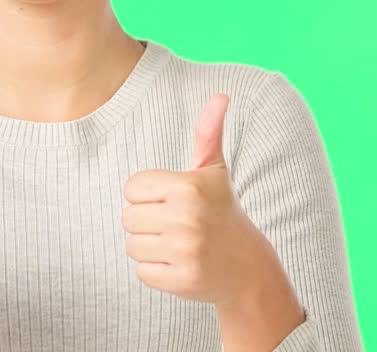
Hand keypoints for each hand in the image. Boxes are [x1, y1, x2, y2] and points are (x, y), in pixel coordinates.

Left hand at [121, 93, 278, 307]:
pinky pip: (142, 271)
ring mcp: (185, 251)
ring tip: (178, 244)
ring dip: (150, 247)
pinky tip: (180, 265)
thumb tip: (221, 95)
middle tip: (177, 226)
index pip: (131, 187)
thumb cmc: (223, 212)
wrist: (248, 267)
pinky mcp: (181, 280)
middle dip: (147, 222)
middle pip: (128, 217)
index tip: (173, 201)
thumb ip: (209, 133)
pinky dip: (156, 271)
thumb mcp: (215, 171)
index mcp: (187, 186)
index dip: (148, 195)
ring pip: (132, 245)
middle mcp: (186, 217)